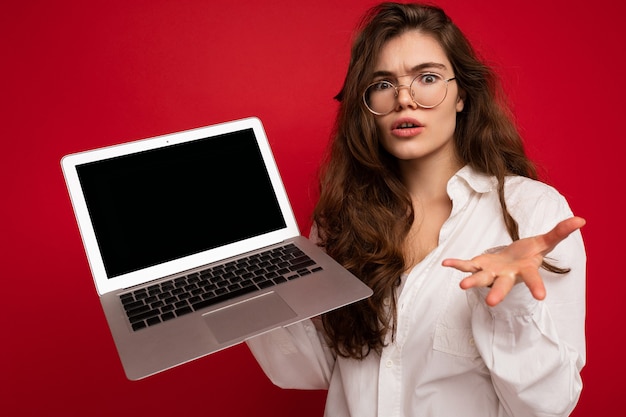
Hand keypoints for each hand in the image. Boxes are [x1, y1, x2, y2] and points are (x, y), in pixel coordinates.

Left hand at [441, 216, 585, 306]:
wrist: (513, 259)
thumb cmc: (529, 253)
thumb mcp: (545, 241)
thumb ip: (560, 232)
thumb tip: (581, 219)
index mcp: (525, 270)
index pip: (533, 278)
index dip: (536, 287)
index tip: (541, 297)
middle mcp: (507, 275)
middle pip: (503, 286)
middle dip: (497, 293)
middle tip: (491, 303)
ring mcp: (492, 273)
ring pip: (481, 279)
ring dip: (472, 281)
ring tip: (462, 286)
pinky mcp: (480, 265)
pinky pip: (467, 265)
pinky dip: (457, 264)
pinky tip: (445, 263)